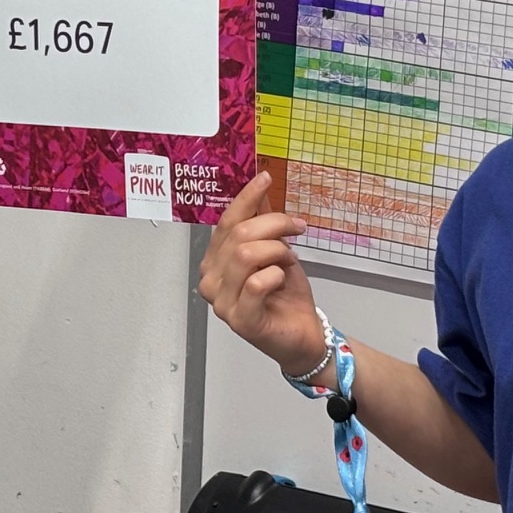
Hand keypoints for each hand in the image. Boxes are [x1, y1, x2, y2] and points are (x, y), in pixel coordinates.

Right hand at [198, 173, 325, 378]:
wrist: (302, 334)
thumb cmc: (285, 295)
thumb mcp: (275, 250)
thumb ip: (263, 224)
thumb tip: (260, 190)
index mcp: (214, 262)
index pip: (226, 223)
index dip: (246, 198)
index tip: (265, 178)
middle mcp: (211, 281)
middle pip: (238, 235)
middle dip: (274, 224)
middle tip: (297, 228)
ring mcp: (222, 303)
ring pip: (245, 254)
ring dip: (277, 250)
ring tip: (290, 259)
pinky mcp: (240, 320)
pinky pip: (256, 283)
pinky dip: (276, 274)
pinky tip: (282, 278)